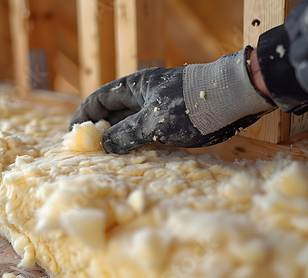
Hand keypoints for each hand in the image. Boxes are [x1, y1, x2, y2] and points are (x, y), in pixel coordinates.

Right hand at [70, 48, 274, 153]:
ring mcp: (159, 107)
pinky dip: (137, 143)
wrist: (235, 99)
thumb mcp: (153, 122)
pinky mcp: (173, 119)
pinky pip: (147, 132)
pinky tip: (133, 157)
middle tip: (88, 152)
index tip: (72, 134)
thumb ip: (126, 135)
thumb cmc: (191, 106)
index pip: (99, 99)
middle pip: (113, 112)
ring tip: (107, 159)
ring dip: (119, 139)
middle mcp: (143, 95)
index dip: (83, 116)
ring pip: (130, 124)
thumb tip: (104, 145)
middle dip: (100, 131)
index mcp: (134, 87)